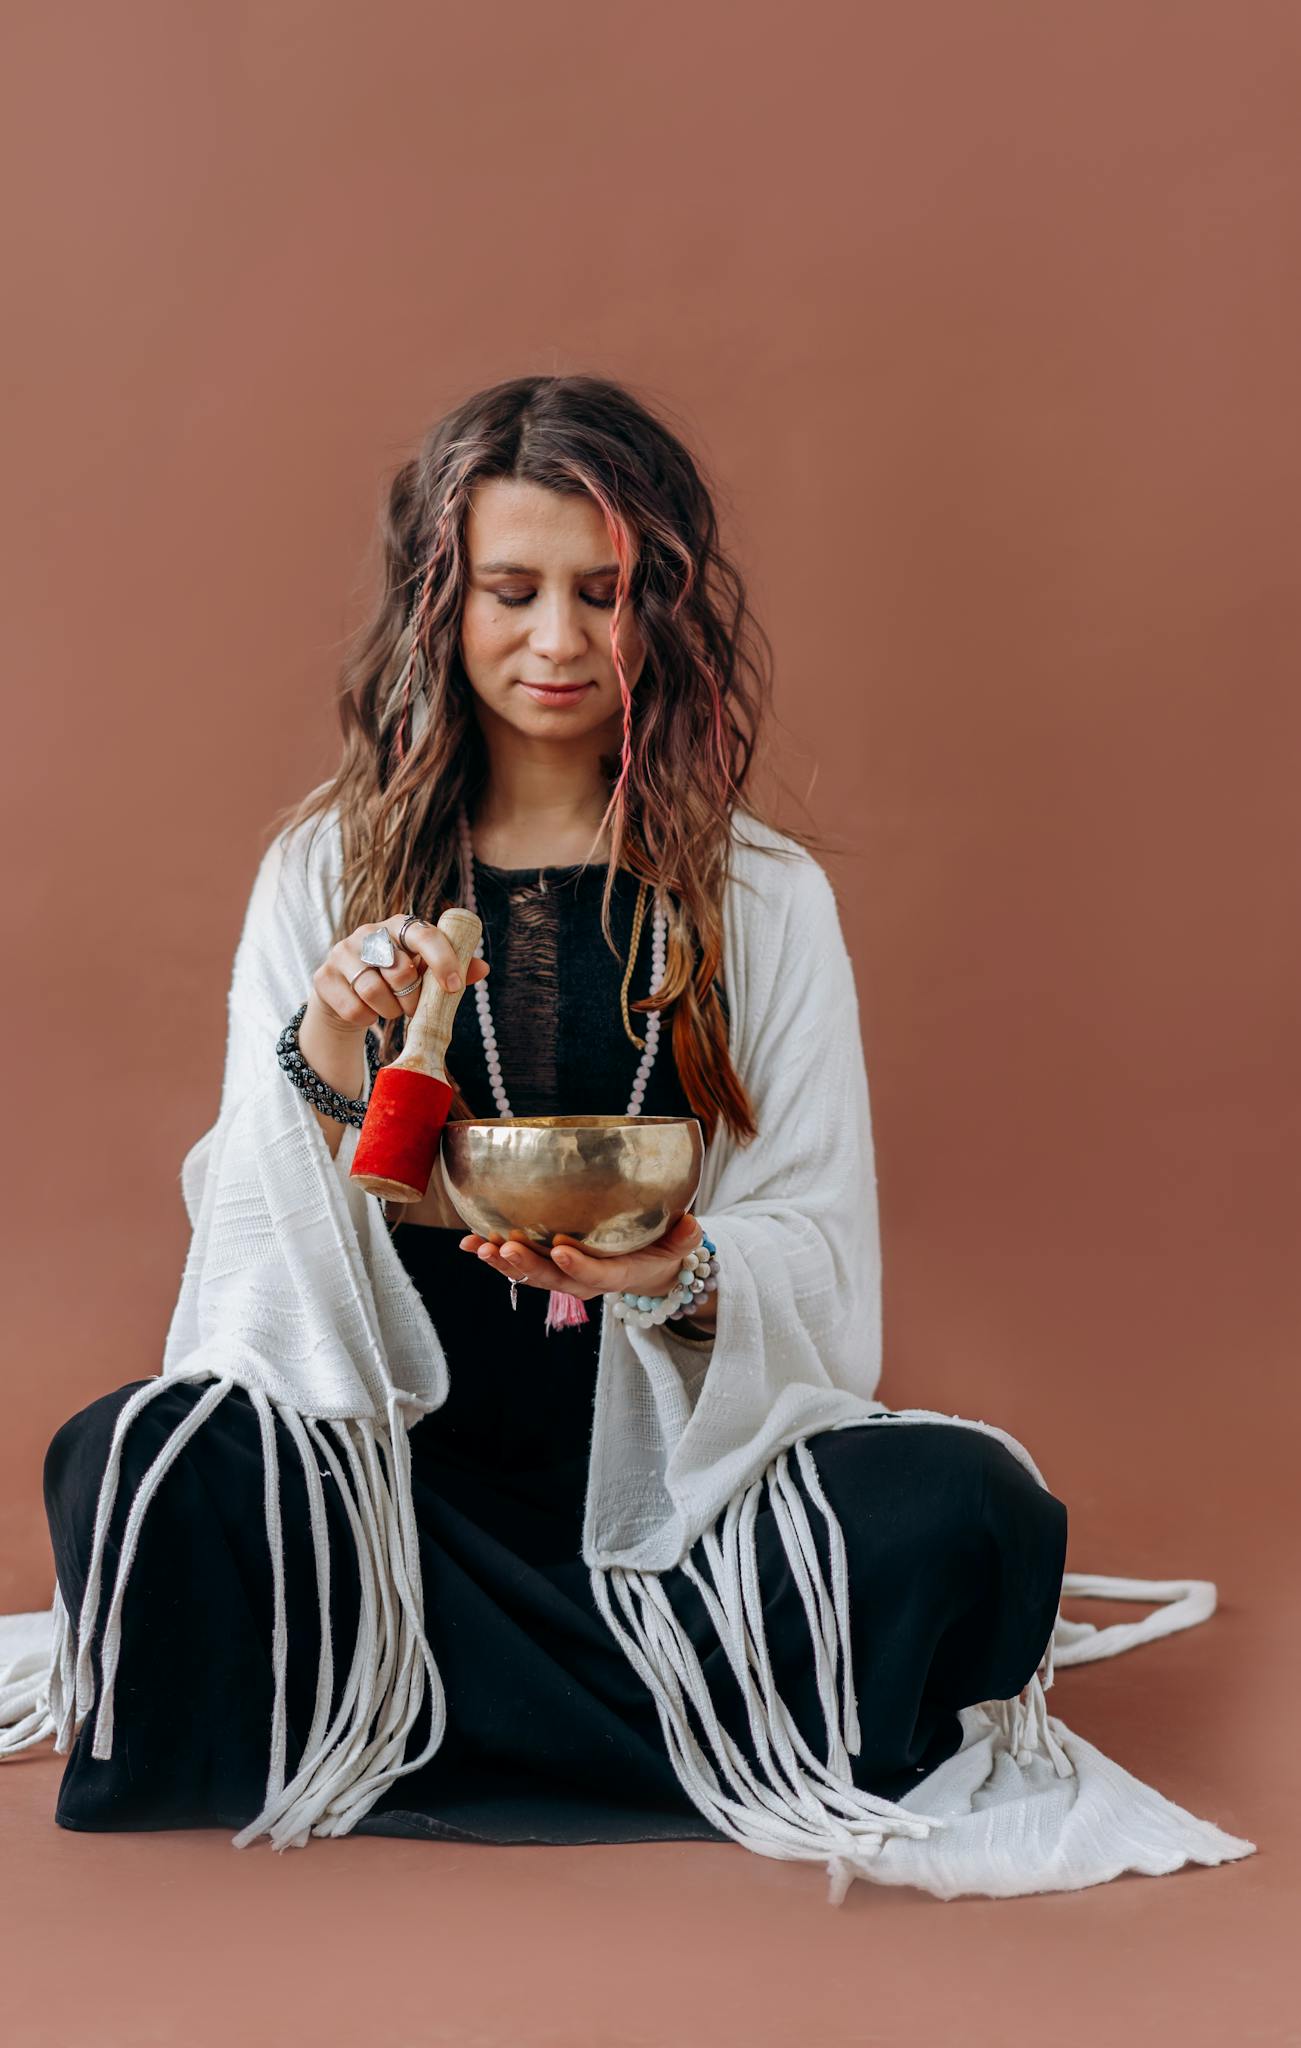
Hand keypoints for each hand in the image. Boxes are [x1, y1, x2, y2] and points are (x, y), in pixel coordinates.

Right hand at [310, 914, 490, 1034]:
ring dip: (390, 1011)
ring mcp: (342, 952)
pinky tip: (368, 1012)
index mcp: (399, 926)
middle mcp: (369, 933)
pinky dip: (367, 1019)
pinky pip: (354, 1008)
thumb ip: (453, 970)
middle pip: (400, 970)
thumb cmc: (395, 979)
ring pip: (374, 991)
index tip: (453, 987)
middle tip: (413, 1007)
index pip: (424, 934)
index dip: (442, 960)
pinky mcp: (324, 976)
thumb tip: (483, 968)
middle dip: (413, 998)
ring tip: (391, 1009)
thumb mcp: (424, 973)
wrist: (348, 994)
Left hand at [461, 1212, 706, 1305]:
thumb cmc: (661, 1250)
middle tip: (502, 1249)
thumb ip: (683, 1237)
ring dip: (502, 1263)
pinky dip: (493, 1254)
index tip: (560, 1250)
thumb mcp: (679, 1245)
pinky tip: (468, 1243)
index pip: (596, 1277)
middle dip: (527, 1266)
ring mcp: (563, 1275)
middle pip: (553, 1280)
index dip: (578, 1266)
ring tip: (478, 1248)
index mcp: (617, 1275)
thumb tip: (692, 1224)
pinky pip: (518, 1265)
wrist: (646, 1268)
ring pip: (530, 1275)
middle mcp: (585, 1280)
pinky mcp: (548, 1266)